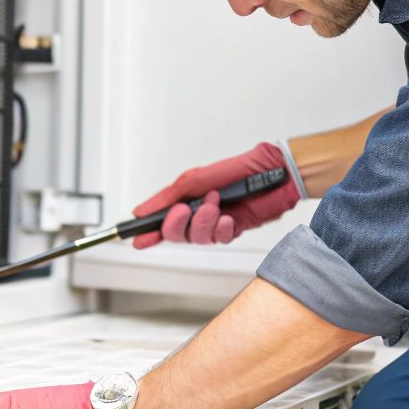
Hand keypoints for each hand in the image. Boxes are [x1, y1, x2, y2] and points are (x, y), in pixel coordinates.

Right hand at [131, 142, 301, 247]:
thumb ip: (167, 196)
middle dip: (178, 224)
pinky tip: (229, 217)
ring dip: (203, 221)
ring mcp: (215, 223)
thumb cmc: (236, 170)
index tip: (137, 238)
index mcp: (187, 201)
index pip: (162, 222)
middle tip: (186, 209)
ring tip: (215, 203)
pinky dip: (222, 228)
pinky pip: (220, 239)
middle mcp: (199, 214)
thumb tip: (140, 210)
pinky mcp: (233, 230)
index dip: (149, 233)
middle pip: (177, 234)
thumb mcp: (194, 179)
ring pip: (198, 238)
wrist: (271, 172)